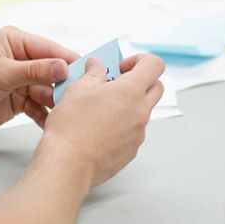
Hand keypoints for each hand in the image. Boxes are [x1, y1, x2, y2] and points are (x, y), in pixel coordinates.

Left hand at [0, 26, 78, 132]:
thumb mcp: (2, 73)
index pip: (52, 50)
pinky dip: (46, 115)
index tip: (90, 74)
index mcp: (17, 41)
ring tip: (68, 114)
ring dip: (57, 103)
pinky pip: (40, 106)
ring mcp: (22, 80)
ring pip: (50, 91)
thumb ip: (35, 71)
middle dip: (66, 85)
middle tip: (80, 98)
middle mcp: (22, 59)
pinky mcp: (21, 99)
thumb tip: (64, 66)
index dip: (70, 62)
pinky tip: (53, 123)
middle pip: (54, 71)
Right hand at [40, 54, 164, 186]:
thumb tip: (96, 65)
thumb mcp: (77, 89)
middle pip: (156, 87)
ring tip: (101, 109)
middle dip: (140, 81)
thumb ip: (92, 73)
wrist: (68, 163)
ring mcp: (138, 133)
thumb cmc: (71, 127)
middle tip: (116, 84)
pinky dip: (121, 126)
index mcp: (130, 92)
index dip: (140, 60)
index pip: (154, 65)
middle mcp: (140, 112)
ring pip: (143, 111)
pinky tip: (98, 129)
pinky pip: (133, 131)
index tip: (122, 67)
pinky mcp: (131, 151)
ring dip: (129, 105)